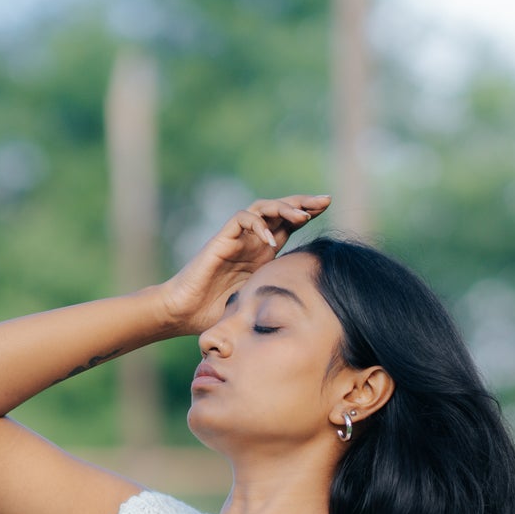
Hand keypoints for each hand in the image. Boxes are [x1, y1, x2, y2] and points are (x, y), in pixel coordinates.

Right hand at [157, 195, 329, 335]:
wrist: (184, 313)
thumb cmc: (215, 313)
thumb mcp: (256, 304)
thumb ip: (276, 297)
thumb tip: (306, 312)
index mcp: (263, 252)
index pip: (289, 225)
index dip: (308, 214)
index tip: (330, 208)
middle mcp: (252, 240)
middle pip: (281, 210)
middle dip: (305, 203)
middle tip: (326, 200)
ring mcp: (238, 237)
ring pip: (264, 208)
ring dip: (285, 208)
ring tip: (303, 216)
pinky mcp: (222, 238)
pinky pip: (243, 219)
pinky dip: (258, 224)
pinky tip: (270, 238)